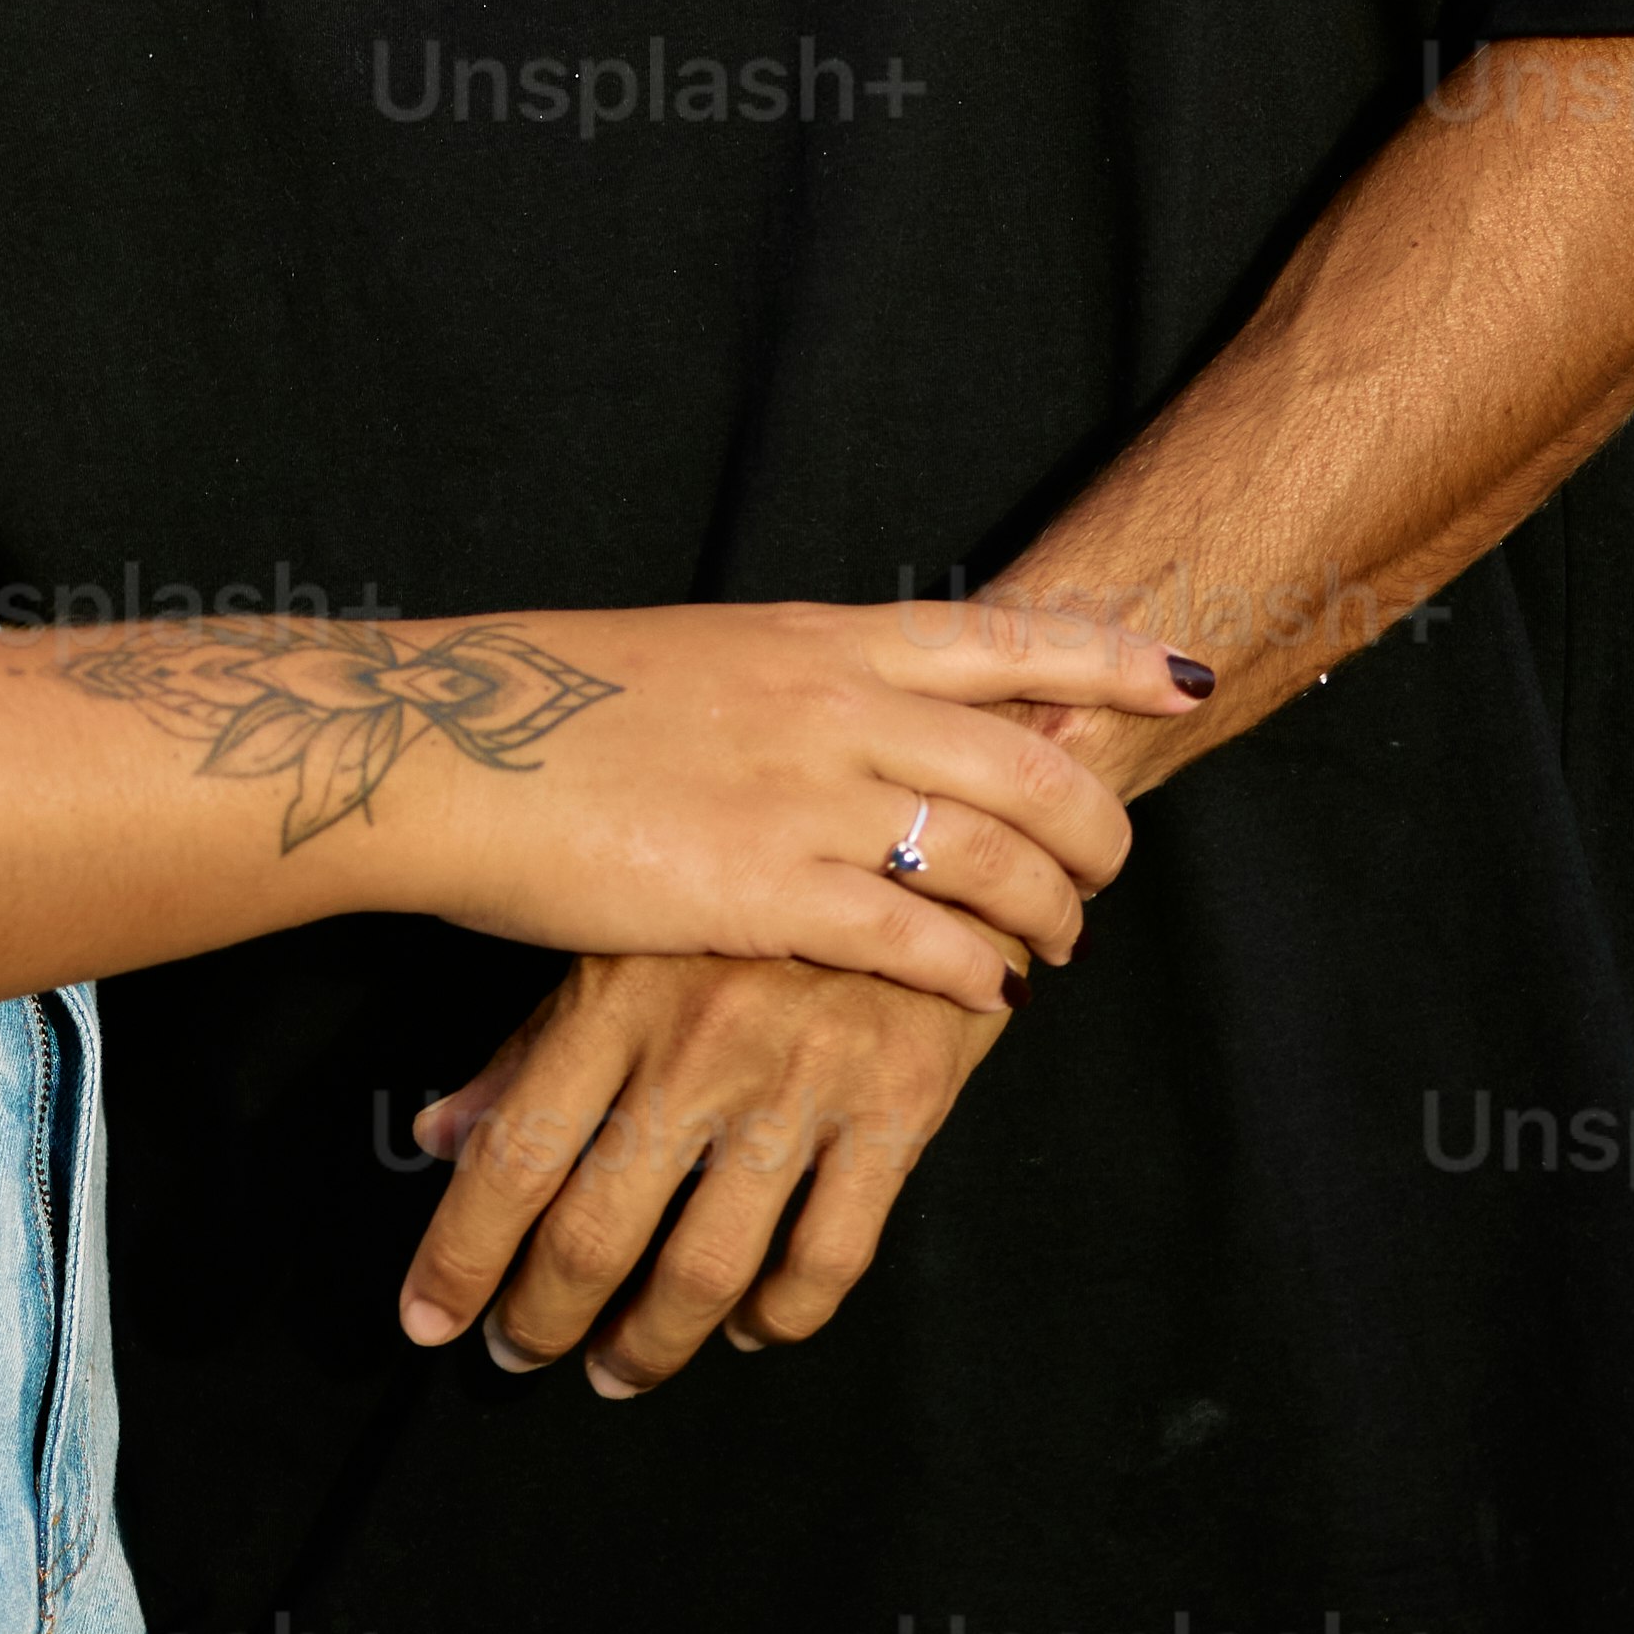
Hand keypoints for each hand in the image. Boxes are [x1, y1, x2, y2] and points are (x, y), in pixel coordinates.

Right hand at [310, 594, 1182, 1016]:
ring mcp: (805, 797)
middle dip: (1094, 825)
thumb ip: (798, 680)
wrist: (455, 749)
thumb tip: (865, 705)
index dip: (1105, 658)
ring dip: (1049, 913)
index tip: (1178, 676)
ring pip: (996, 858)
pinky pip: (920, 940)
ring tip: (1054, 950)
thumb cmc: (558, 706)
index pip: (1004, 636)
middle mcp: (833, 704)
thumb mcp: (705, 656)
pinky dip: (976, 972)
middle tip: (1102, 873)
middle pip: (1032, 761)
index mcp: (817, 637)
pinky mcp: (765, 893)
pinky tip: (988, 997)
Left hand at [396, 951, 1006, 1374]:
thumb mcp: (625, 943)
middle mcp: (702, 1042)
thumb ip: (531, 1048)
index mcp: (617, 993)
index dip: (462, 1257)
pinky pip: (828, 1260)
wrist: (919, 830)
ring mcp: (803, 1079)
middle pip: (599, 1230)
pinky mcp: (898, 1107)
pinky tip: (748, 1328)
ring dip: (652, 1345)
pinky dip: (779, 1318)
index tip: (427, 1321)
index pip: (515, 1154)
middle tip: (520, 1354)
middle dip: (544, 1316)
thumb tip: (439, 1138)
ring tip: (619, 1368)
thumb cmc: (746, 893)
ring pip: (709, 1268)